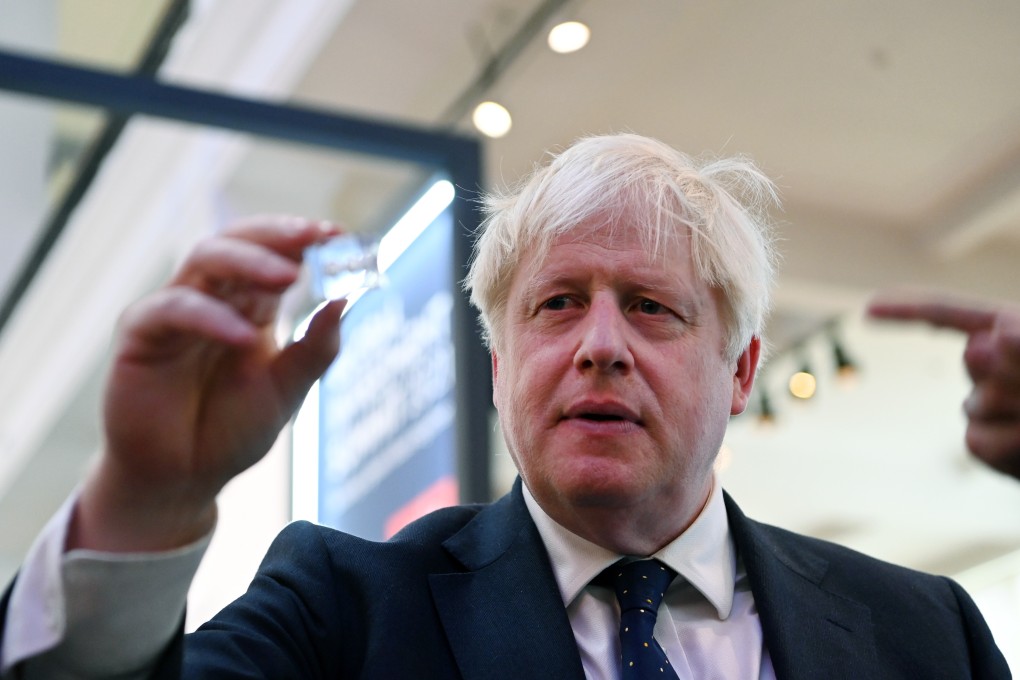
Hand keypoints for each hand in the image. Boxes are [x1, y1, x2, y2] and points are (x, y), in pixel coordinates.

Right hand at [69, 217, 345, 551]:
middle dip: (278, 234)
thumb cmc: (232, 430)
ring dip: (249, 261)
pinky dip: (210, 318)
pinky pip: (172, 310)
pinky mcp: (141, 335)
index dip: (305, 240)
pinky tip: (243, 336)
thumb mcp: (288, 389)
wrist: (183, 479)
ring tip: (288, 276)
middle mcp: (213, 298)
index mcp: (251, 306)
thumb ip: (317, 348)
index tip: (340, 234)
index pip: (277, 255)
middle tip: (315, 236)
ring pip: (205, 259)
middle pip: (240, 240)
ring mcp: (175, 311)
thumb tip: (347, 299)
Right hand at [867, 291, 1019, 479]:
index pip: (948, 314)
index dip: (906, 309)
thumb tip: (995, 331)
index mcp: (1011, 331)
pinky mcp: (986, 445)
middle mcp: (995, 368)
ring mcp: (988, 407)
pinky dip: (1012, 451)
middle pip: (972, 359)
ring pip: (977, 406)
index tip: (866, 310)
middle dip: (1012, 370)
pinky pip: (977, 443)